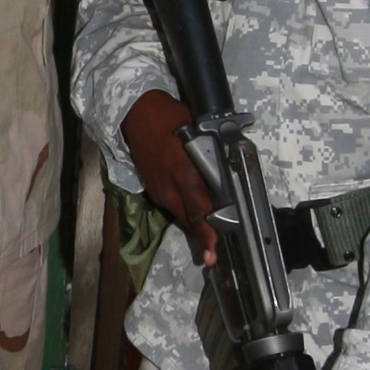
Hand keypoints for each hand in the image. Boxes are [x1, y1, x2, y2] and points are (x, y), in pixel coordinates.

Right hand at [122, 89, 219, 262]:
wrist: (138, 114)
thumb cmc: (173, 119)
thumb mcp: (201, 135)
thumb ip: (214, 160)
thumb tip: (231, 177)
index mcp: (185, 174)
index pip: (200, 211)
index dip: (208, 235)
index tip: (212, 254)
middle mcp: (170, 187)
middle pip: (190, 220)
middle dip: (204, 235)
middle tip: (214, 253)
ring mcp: (159, 190)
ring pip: (182, 215)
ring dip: (196, 221)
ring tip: (210, 230)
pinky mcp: (153, 189)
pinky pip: (173, 205)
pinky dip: (185, 207)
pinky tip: (192, 202)